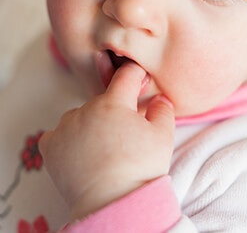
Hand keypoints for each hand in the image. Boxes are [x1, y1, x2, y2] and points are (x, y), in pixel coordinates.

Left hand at [39, 62, 174, 221]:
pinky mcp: (51, 146)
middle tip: (125, 132)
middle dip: (116, 110)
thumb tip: (160, 98)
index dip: (136, 75)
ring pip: (82, 115)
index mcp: (113, 103)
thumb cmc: (141, 168)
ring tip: (103, 146)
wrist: (114, 203)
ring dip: (92, 122)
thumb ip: (163, 109)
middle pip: (104, 100)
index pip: (126, 76)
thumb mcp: (163, 135)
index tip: (139, 79)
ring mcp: (65, 127)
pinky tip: (82, 151)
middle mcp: (85, 109)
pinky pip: (61, 132)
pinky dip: (71, 137)